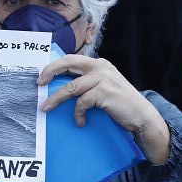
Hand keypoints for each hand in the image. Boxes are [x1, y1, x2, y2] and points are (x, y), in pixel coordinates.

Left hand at [38, 55, 170, 165]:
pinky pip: (81, 103)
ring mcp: (102, 79)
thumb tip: (62, 87)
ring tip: (46, 108)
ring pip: (70, 87)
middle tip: (39, 84)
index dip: (54, 67)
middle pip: (67, 63)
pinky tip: (80, 122)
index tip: (42, 77)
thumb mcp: (104, 87)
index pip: (71, 59)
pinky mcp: (104, 93)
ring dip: (56, 99)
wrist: (142, 116)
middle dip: (50, 72)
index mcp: (99, 64)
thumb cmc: (120, 104)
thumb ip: (88, 83)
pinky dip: (77, 114)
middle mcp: (100, 67)